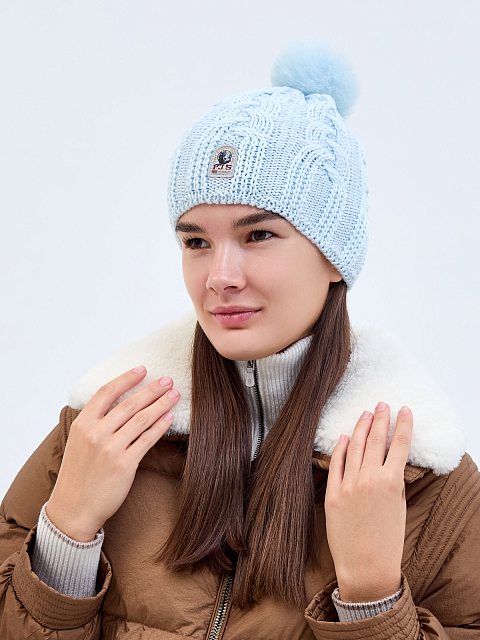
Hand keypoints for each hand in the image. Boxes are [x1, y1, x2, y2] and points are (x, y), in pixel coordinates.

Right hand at [47, 366, 179, 541]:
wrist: (74, 509)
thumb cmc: (79, 475)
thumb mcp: (79, 442)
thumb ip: (95, 422)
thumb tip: (118, 403)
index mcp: (82, 424)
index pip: (107, 392)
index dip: (126, 378)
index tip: (142, 369)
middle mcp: (95, 433)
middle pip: (129, 404)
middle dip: (152, 389)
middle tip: (168, 380)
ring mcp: (110, 449)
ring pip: (142, 419)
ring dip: (161, 404)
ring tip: (174, 395)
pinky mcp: (124, 465)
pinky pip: (147, 440)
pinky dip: (160, 426)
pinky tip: (170, 417)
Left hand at [324, 402, 412, 601]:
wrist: (366, 567)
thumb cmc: (387, 541)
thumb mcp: (399, 507)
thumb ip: (393, 480)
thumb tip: (388, 460)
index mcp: (391, 482)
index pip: (399, 445)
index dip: (403, 425)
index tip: (405, 409)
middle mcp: (369, 479)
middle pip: (376, 440)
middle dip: (381, 419)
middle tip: (383, 404)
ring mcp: (348, 484)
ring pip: (355, 447)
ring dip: (362, 427)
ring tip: (366, 413)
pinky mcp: (332, 493)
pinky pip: (336, 464)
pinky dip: (341, 448)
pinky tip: (345, 436)